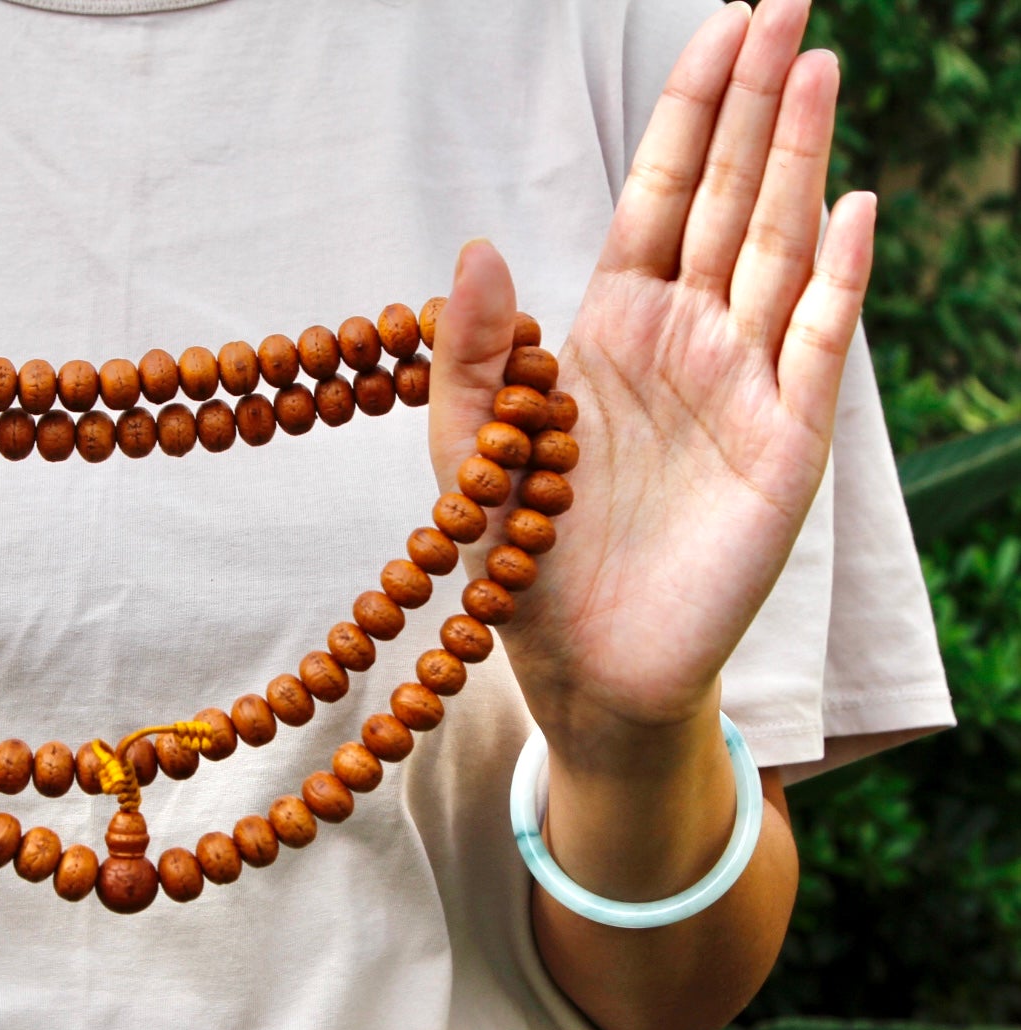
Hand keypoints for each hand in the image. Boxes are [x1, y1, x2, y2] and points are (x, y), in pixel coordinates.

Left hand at [427, 0, 874, 750]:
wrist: (589, 668)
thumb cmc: (526, 560)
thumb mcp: (472, 454)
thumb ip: (473, 356)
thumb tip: (475, 245)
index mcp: (611, 329)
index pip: (657, 195)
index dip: (687, 111)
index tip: (718, 20)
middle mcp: (685, 341)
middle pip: (728, 198)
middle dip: (753, 103)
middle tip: (787, 1)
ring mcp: (743, 385)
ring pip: (776, 249)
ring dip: (797, 161)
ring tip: (814, 67)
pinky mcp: (785, 445)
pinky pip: (815, 346)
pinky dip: (834, 278)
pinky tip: (851, 205)